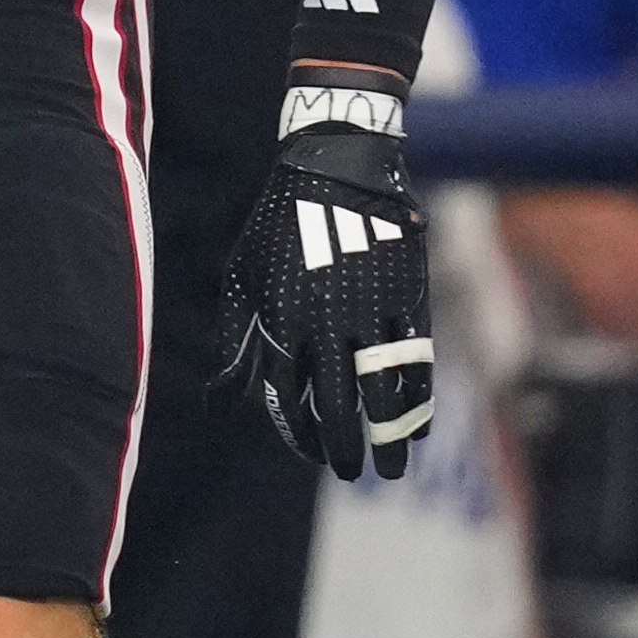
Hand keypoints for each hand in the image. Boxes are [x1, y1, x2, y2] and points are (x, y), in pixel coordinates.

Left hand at [216, 71, 433, 479]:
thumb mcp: (242, 278)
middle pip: (335, 407)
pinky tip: (419, 424)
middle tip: (350, 469)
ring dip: (388, 439)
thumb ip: (232, 343)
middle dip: (341, 447)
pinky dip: (420, 400)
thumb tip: (217, 404)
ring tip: (391, 466)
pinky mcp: (406, 300)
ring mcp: (369, 313)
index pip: (288, 400)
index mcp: (281, 322)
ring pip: (382, 395)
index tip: (311, 450)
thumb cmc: (281, 225)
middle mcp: (324, 325)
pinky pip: (417, 364)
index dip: (299, 435)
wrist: (337, 167)